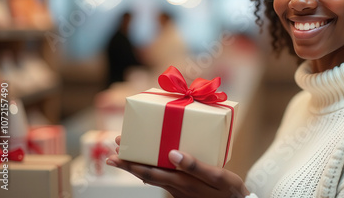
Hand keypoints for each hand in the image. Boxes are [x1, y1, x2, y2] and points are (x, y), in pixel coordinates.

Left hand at [106, 136, 249, 197]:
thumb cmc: (230, 190)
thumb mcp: (218, 176)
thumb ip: (196, 166)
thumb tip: (172, 153)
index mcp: (182, 182)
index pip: (149, 173)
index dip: (130, 164)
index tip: (114, 155)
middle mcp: (176, 188)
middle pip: (146, 175)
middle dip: (129, 164)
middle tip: (114, 152)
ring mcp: (179, 191)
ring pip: (153, 178)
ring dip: (138, 167)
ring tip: (128, 156)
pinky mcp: (184, 191)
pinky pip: (163, 179)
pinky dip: (152, 171)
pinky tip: (152, 165)